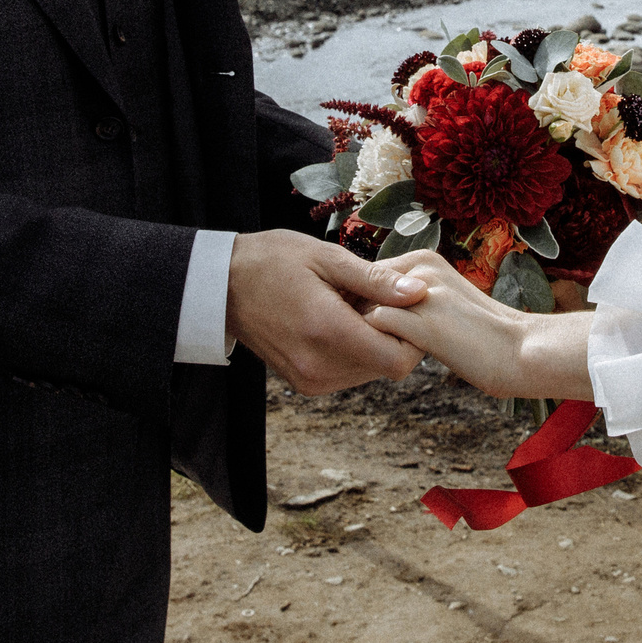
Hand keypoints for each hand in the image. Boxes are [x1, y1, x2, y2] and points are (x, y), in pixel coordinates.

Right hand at [226, 230, 428, 394]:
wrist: (221, 285)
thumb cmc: (273, 261)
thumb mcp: (327, 258)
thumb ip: (376, 280)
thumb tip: (420, 292)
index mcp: (327, 332)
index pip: (397, 361)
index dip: (413, 335)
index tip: (404, 305)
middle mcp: (318, 367)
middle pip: (387, 366)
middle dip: (394, 335)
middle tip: (375, 298)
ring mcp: (309, 380)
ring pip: (370, 372)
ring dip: (374, 343)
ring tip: (352, 307)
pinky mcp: (304, 384)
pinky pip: (349, 374)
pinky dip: (355, 351)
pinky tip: (339, 321)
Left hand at [363, 250, 595, 402]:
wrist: (519, 351)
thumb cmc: (480, 334)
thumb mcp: (442, 300)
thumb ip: (409, 296)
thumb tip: (371, 306)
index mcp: (424, 258)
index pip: (369, 277)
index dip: (365, 304)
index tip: (374, 329)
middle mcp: (419, 266)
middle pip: (361, 290)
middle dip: (362, 316)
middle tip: (375, 343)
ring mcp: (420, 291)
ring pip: (363, 309)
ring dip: (367, 332)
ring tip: (385, 352)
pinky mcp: (421, 320)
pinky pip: (372, 329)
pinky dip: (374, 347)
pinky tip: (394, 361)